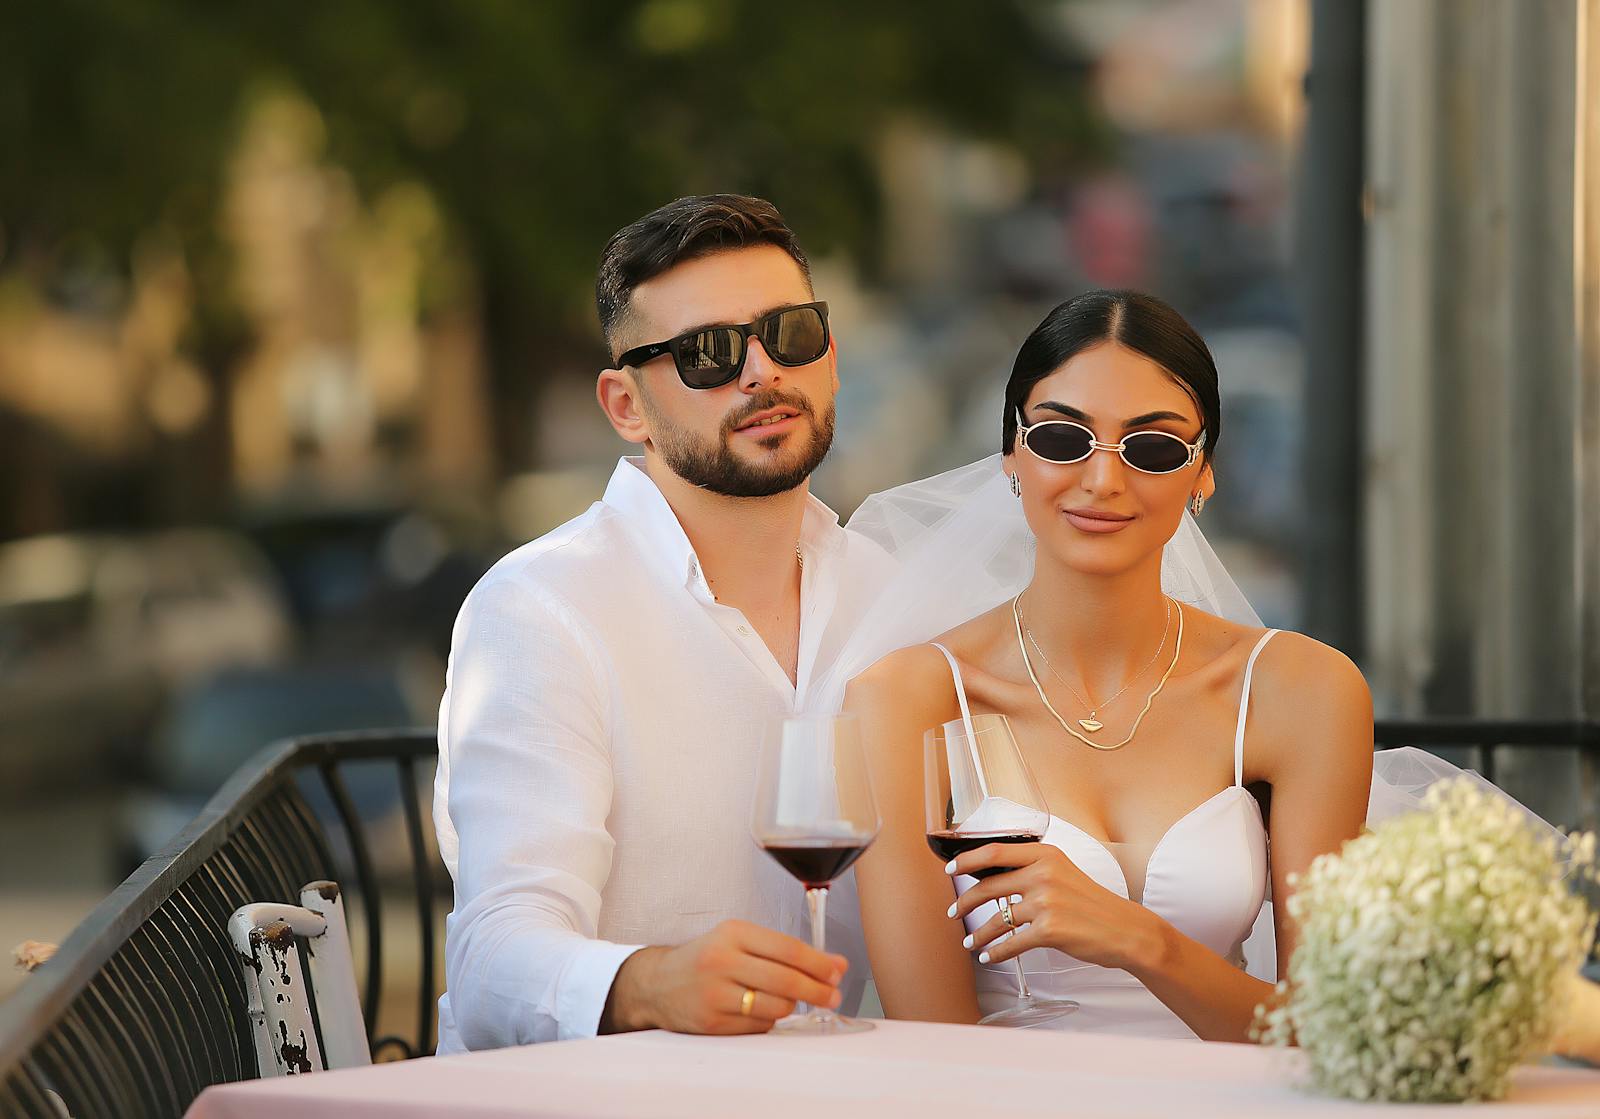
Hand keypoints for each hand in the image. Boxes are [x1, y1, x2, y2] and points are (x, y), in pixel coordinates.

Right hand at [602, 920, 846, 1034]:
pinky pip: (758, 1026)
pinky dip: (768, 1021)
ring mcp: (715, 993)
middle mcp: (723, 960)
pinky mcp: (712, 1022)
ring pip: (775, 1007)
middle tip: (833, 996)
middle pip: (786, 980)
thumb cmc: (707, 958)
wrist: (659, 983)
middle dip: (817, 991)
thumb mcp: (739, 939)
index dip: (819, 963)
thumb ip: (783, 950)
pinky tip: (761, 1011)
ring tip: (788, 1001)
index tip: (838, 971)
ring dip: (791, 1007)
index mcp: (734, 933)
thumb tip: (834, 965)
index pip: (788, 949)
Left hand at [945, 842, 1161, 972]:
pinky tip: (989, 957)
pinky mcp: (1049, 930)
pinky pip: (1011, 943)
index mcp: (1046, 855)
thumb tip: (994, 878)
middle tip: (953, 912)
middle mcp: (1043, 875)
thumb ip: (1033, 870)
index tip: (950, 868)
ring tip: (970, 942)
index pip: (995, 851)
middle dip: (965, 902)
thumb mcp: (1064, 872)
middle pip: (989, 887)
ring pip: (997, 919)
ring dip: (978, 934)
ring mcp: (1046, 903)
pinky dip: (996, 953)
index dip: (967, 859)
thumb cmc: (1093, 903)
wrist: (1124, 929)